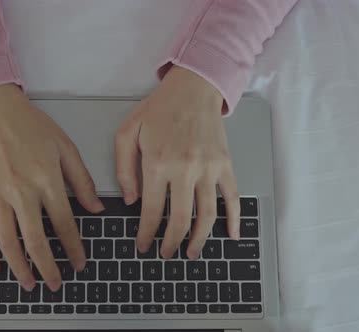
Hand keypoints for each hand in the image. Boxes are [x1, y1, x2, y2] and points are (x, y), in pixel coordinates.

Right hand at [0, 84, 103, 290]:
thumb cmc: (31, 125)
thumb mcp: (66, 147)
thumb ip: (82, 180)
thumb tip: (96, 208)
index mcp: (45, 180)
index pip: (64, 224)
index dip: (73, 248)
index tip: (80, 262)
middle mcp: (20, 191)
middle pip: (35, 240)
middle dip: (47, 268)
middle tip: (56, 284)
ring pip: (7, 241)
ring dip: (19, 267)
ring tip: (30, 283)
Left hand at [115, 66, 239, 259]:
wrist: (193, 88)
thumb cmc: (158, 109)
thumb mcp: (128, 132)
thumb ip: (124, 168)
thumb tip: (130, 200)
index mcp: (158, 163)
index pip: (152, 210)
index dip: (147, 233)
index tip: (143, 245)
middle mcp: (185, 169)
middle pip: (180, 218)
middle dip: (171, 242)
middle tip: (166, 254)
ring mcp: (208, 168)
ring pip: (206, 214)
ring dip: (200, 239)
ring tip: (192, 253)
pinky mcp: (225, 165)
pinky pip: (231, 197)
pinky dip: (233, 218)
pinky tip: (232, 235)